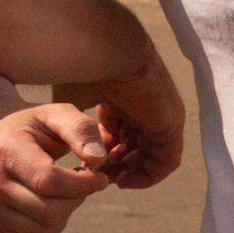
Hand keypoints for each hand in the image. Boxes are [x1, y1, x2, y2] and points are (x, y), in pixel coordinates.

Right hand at [0, 102, 120, 232]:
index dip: (82, 184)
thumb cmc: (33, 125)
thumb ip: (81, 129)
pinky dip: (55, 224)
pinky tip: (53, 201)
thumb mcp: (57, 113)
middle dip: (77, 198)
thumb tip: (98, 159)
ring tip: (67, 190)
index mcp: (5, 151)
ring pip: (45, 230)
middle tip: (83, 181)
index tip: (100, 176)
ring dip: (67, 213)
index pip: (47, 181)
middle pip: (48, 212)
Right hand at [58, 48, 186, 190]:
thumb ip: (72, 124)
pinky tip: (124, 179)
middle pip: (134, 151)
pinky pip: (166, 162)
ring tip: (107, 181)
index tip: (84, 167)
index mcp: (122, 101)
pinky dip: (147, 176)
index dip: (101, 156)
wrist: (107, 50)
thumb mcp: (71, 102)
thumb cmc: (86, 68)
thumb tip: (62, 143)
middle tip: (95, 178)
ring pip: (150, 159)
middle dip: (114, 168)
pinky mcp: (171, 124)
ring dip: (129, 174)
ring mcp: (159, 117)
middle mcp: (143, 110)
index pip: (117, 138)